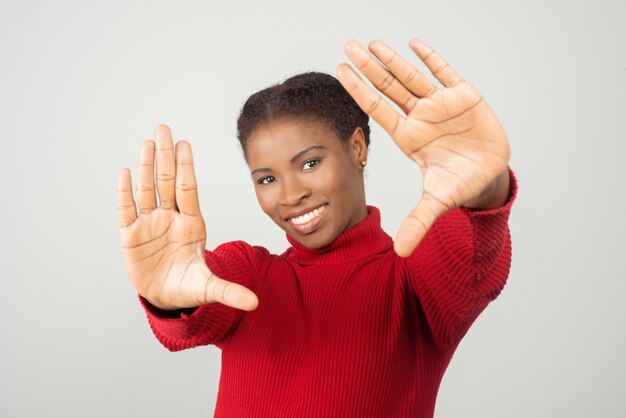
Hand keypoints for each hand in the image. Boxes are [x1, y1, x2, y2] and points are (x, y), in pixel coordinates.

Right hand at [117, 124, 258, 310]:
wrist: (165, 298)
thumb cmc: (188, 286)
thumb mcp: (209, 288)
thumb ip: (229, 292)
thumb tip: (255, 303)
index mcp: (191, 224)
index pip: (188, 190)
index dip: (185, 168)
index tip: (185, 145)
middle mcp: (170, 218)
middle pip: (166, 181)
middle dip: (165, 155)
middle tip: (163, 128)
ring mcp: (149, 225)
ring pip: (147, 190)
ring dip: (146, 167)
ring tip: (147, 142)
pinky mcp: (130, 235)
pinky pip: (126, 210)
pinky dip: (124, 192)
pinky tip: (125, 171)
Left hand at [337, 39, 510, 256]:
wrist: (489, 176)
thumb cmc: (459, 185)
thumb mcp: (437, 203)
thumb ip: (418, 223)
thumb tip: (400, 254)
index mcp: (408, 136)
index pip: (378, 109)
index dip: (359, 90)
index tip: (340, 72)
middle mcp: (419, 117)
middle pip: (389, 87)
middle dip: (368, 68)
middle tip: (348, 46)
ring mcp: (440, 104)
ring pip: (412, 76)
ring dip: (393, 59)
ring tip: (372, 42)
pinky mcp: (464, 96)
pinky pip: (445, 72)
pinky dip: (431, 58)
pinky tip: (414, 43)